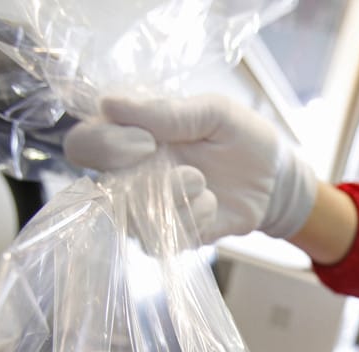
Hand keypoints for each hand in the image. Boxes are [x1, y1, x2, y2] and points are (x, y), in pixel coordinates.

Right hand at [64, 95, 317, 241]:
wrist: (275, 178)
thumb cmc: (241, 137)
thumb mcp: (214, 112)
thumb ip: (167, 111)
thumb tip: (109, 103)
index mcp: (131, 136)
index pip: (83, 143)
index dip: (104, 146)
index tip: (148, 143)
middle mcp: (131, 175)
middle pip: (99, 191)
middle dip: (144, 185)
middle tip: (190, 172)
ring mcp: (149, 210)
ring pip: (130, 222)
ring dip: (173, 204)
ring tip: (204, 184)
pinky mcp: (172, 236)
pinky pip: (160, 242)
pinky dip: (191, 222)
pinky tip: (212, 205)